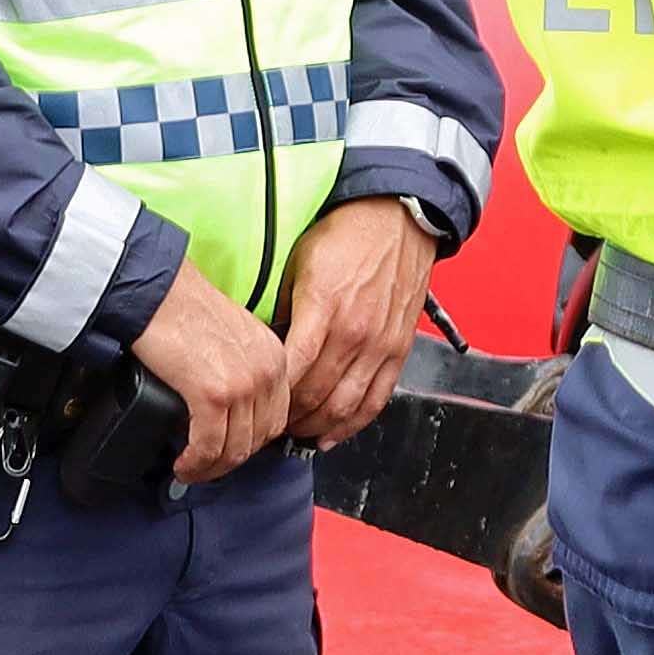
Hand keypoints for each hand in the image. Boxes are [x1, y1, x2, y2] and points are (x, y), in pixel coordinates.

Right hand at [130, 278, 296, 484]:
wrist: (157, 291)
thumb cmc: (183, 306)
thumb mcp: (232, 337)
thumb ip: (241, 367)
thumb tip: (229, 407)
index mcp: (275, 356)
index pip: (277, 418)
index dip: (251, 442)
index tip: (229, 449)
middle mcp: (267, 371)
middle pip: (259, 439)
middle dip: (230, 460)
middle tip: (206, 465)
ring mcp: (243, 384)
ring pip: (236, 450)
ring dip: (211, 468)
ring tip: (191, 469)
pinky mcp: (214, 394)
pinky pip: (210, 447)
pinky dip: (196, 464)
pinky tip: (184, 464)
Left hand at [273, 197, 433, 450]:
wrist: (396, 220)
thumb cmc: (347, 235)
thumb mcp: (298, 264)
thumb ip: (284, 310)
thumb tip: (265, 345)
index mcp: (323, 308)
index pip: (290, 371)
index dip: (270, 394)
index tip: (254, 401)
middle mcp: (354, 333)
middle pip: (314, 395)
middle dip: (287, 416)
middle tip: (268, 421)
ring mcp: (379, 345)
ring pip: (344, 407)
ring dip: (316, 426)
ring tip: (295, 431)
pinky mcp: (398, 351)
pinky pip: (376, 400)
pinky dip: (353, 424)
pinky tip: (333, 435)